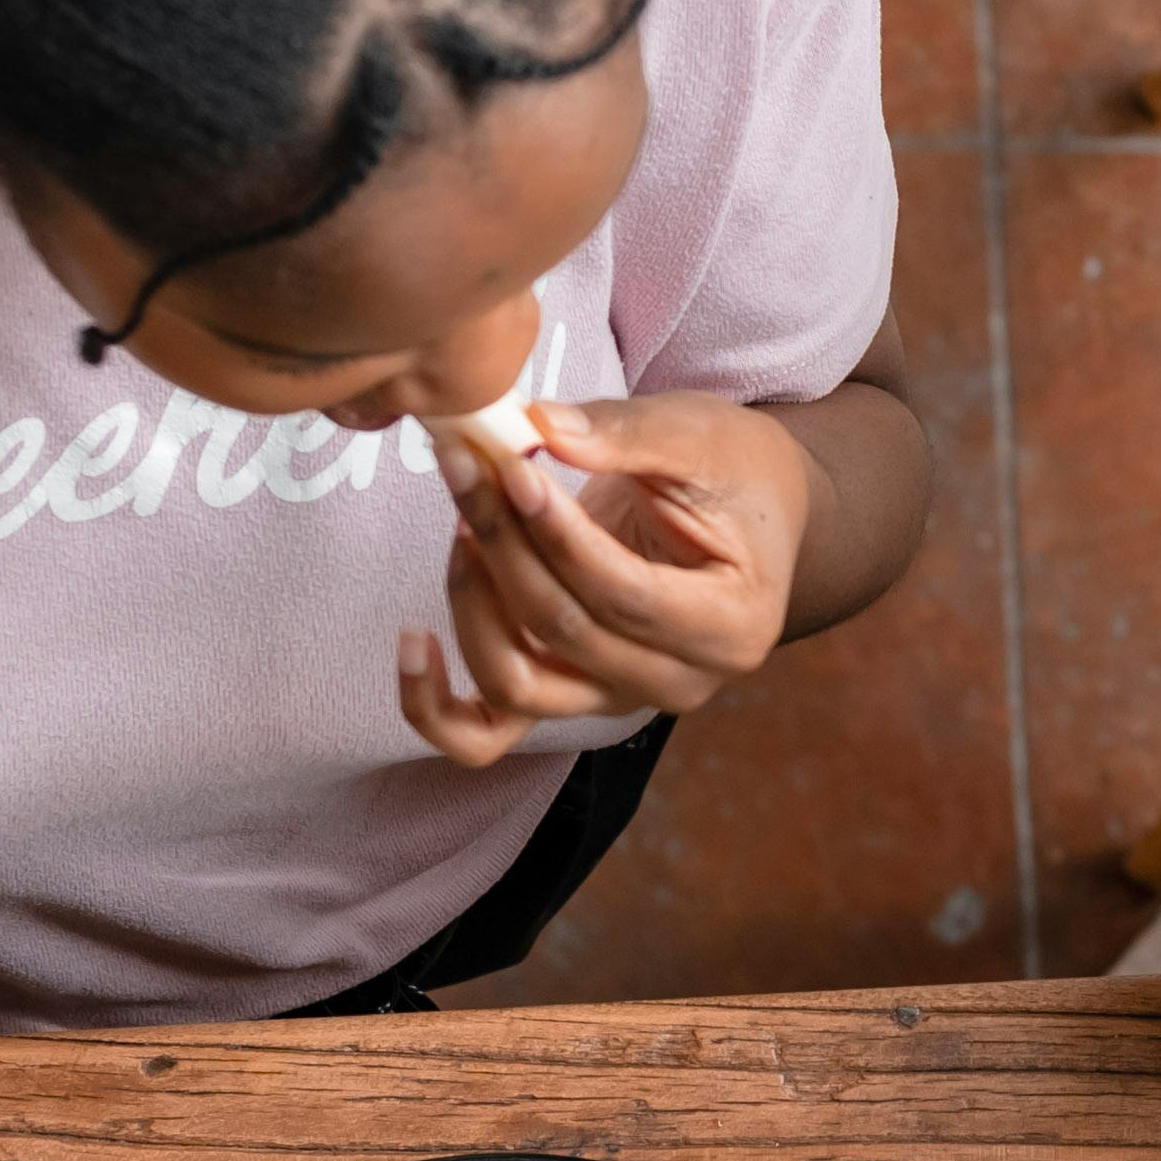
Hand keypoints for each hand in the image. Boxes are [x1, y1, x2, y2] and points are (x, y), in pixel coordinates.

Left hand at [397, 395, 815, 764]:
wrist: (750, 513)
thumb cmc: (734, 470)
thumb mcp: (698, 435)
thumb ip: (624, 433)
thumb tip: (537, 428)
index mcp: (730, 626)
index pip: (621, 593)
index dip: (554, 534)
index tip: (509, 466)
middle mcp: (679, 683)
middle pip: (562, 634)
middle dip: (501, 545)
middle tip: (467, 466)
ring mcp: (618, 699)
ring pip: (517, 685)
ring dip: (471, 599)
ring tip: (462, 518)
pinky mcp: (570, 696)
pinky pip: (488, 733)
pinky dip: (434, 707)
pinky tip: (410, 642)